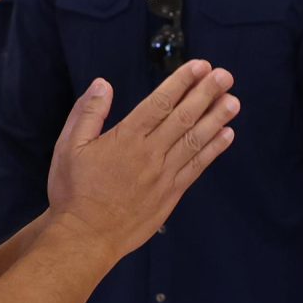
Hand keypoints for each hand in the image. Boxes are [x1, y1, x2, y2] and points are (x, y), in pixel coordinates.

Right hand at [48, 63, 238, 255]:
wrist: (86, 236)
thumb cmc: (73, 192)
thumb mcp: (69, 147)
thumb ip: (87, 113)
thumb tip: (103, 84)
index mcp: (126, 138)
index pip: (160, 103)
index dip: (182, 82)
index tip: (200, 66)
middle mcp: (150, 153)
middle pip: (184, 117)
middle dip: (206, 94)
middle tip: (225, 76)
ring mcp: (164, 175)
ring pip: (195, 140)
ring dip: (216, 119)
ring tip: (234, 101)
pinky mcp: (171, 194)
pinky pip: (196, 167)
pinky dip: (213, 150)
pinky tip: (227, 135)